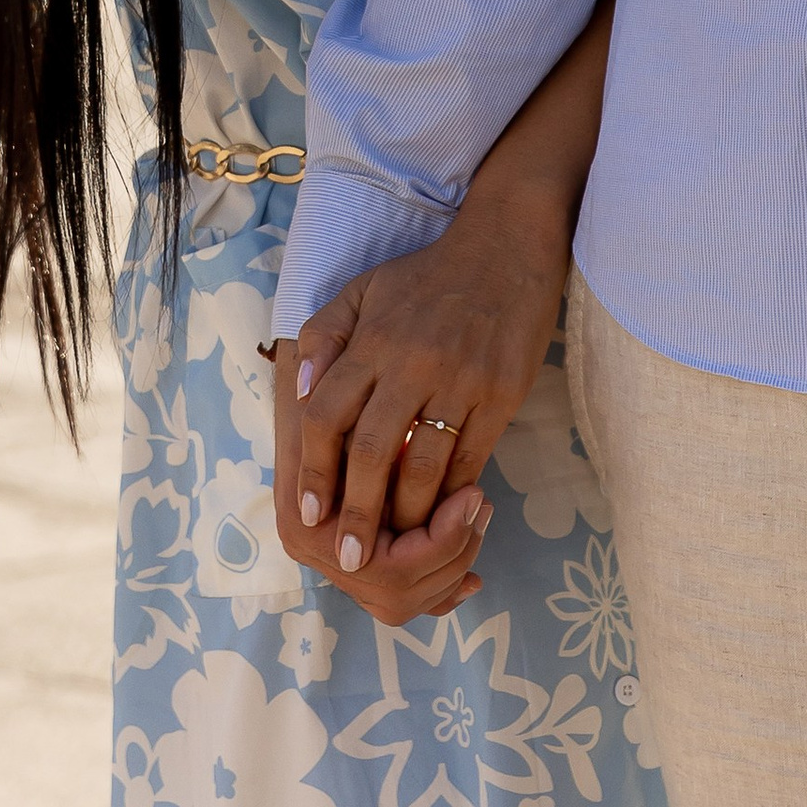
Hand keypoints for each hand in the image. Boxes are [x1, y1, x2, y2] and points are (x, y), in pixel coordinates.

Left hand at [284, 186, 571, 585]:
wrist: (507, 248)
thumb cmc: (428, 276)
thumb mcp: (366, 289)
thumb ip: (325, 335)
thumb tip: (300, 391)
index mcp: (373, 339)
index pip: (327, 414)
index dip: (314, 469)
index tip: (309, 514)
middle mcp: (411, 361)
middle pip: (370, 450)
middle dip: (356, 512)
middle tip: (350, 558)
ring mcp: (459, 379)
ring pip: (423, 465)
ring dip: (406, 515)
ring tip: (397, 545)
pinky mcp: (500, 395)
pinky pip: (471, 457)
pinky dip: (453, 493)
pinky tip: (443, 515)